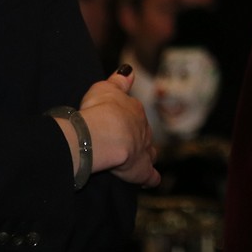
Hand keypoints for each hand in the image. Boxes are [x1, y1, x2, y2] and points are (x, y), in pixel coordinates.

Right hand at [71, 67, 159, 187]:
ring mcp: (144, 149)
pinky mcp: (141, 170)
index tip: (122, 120)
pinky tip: (151, 181)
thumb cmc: (100, 109)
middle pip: (143, 132)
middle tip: (128, 141)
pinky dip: (151, 178)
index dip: (128, 117)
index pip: (133, 112)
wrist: (104, 134)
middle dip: (138, 136)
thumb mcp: (105, 87)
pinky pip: (150, 176)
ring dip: (147, 154)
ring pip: (150, 151)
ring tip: (142, 158)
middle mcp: (142, 129)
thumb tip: (129, 70)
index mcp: (133, 109)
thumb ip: (118, 81)